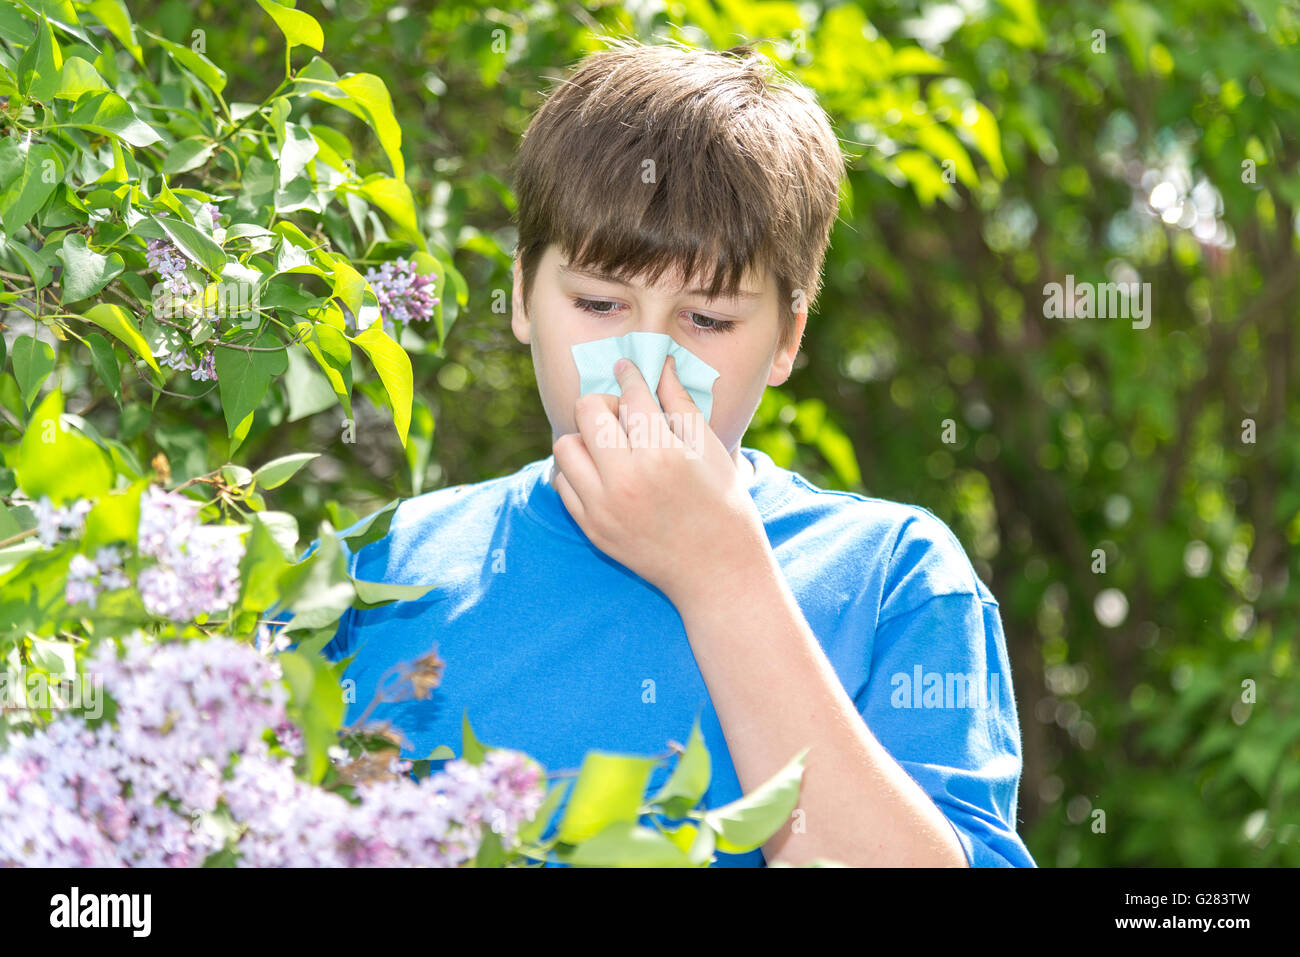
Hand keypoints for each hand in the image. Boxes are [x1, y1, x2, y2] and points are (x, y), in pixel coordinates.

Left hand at [551, 354, 769, 606]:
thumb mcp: (710, 450)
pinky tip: (604, 473)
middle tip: (624, 415)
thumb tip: (662, 366)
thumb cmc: (723, 505)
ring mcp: (603, 507)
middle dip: (605, 403)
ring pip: (565, 445)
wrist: (717, 572)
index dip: (630, 375)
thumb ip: (680, 404)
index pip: (632, 397)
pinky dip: (578, 471)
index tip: (626, 367)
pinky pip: (562, 482)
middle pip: (588, 412)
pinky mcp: (591, 528)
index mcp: (662, 455)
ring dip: (585, 437)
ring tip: (611, 446)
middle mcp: (626, 480)